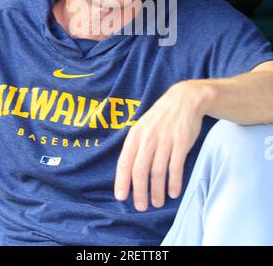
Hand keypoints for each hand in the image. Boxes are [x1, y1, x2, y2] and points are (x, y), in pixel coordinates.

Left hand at [114, 80, 209, 211]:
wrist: (185, 99)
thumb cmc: (161, 116)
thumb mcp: (143, 126)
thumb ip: (136, 145)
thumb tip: (128, 170)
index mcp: (135, 134)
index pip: (124, 161)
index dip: (122, 181)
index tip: (121, 196)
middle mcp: (148, 138)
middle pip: (140, 170)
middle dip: (139, 192)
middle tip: (141, 206)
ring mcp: (165, 140)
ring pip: (157, 171)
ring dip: (157, 191)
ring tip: (157, 202)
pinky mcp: (181, 142)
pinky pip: (175, 166)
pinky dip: (174, 182)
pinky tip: (173, 192)